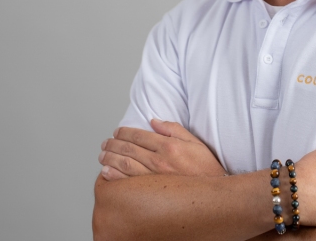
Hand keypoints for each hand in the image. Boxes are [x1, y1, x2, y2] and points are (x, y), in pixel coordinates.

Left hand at [98, 119, 227, 180]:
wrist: (212, 193)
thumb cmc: (205, 167)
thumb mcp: (194, 142)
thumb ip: (173, 129)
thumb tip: (154, 121)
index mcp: (168, 146)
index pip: (139, 135)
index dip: (125, 132)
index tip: (117, 131)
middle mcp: (159, 161)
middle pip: (128, 149)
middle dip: (113, 143)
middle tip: (105, 142)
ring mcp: (153, 178)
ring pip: (124, 165)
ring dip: (110, 158)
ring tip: (103, 154)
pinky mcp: (151, 191)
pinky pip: (127, 183)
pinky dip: (114, 176)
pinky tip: (106, 172)